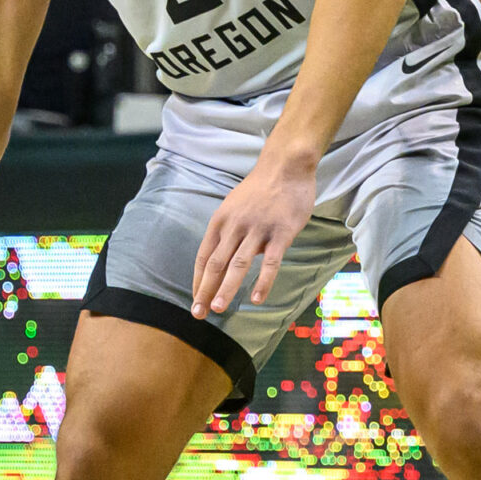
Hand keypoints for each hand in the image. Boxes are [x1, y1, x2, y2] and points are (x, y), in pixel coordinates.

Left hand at [191, 149, 316, 316]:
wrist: (285, 166)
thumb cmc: (260, 189)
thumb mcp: (234, 206)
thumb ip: (229, 232)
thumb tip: (226, 259)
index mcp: (220, 220)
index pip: (204, 256)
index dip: (198, 280)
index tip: (195, 299)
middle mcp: (234, 226)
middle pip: (216, 263)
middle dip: (205, 290)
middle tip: (198, 313)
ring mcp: (257, 229)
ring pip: (238, 265)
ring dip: (226, 289)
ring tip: (218, 308)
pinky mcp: (280, 233)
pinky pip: (270, 262)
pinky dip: (262, 282)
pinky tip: (257, 299)